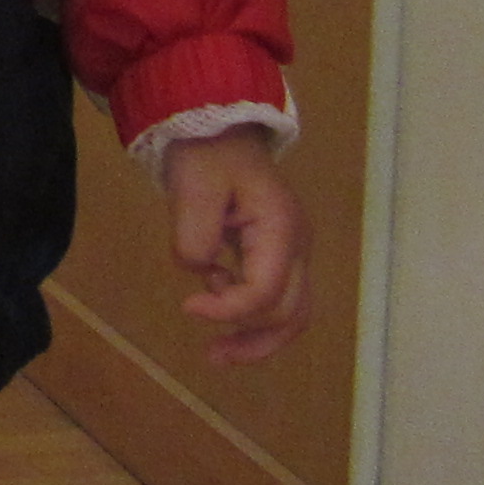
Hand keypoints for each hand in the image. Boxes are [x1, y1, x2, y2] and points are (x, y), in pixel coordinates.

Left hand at [161, 124, 310, 363]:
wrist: (218, 127)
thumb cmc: (206, 154)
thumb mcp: (192, 190)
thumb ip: (194, 237)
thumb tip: (202, 272)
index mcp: (279, 229)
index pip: (265, 291)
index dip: (229, 310)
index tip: (187, 308)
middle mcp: (296, 244)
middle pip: (291, 313)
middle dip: (254, 340)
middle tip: (213, 357)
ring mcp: (291, 249)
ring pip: (292, 311)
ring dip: (259, 336)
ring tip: (220, 354)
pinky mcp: (276, 251)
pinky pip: (275, 295)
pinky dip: (251, 311)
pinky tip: (215, 298)